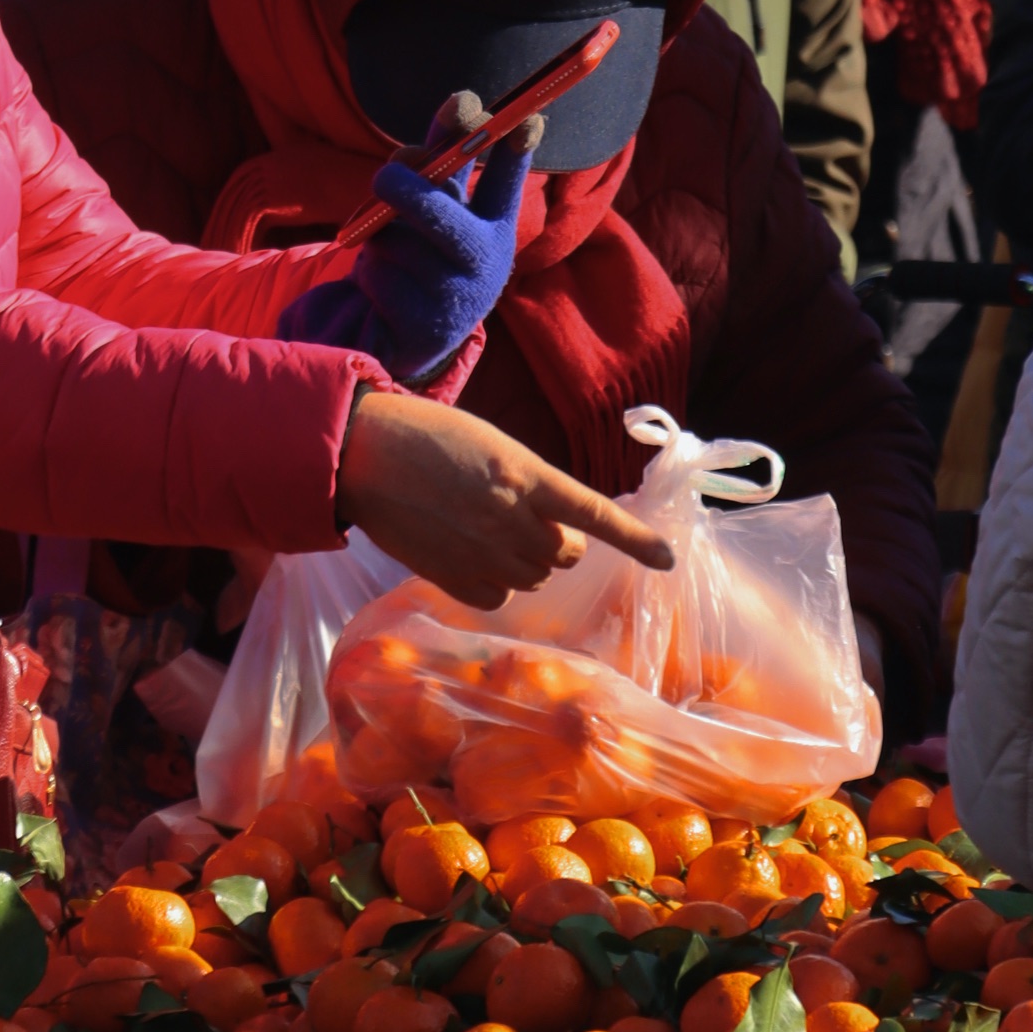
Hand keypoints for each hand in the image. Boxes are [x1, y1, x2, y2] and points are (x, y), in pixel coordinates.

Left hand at [277, 94, 537, 383]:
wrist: (400, 333)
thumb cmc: (419, 254)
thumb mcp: (433, 207)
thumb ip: (436, 162)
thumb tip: (444, 120)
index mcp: (495, 227)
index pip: (507, 183)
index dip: (515, 151)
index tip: (527, 118)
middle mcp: (487, 263)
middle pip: (443, 215)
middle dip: (407, 189)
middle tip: (382, 176)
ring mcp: (458, 298)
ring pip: (396, 241)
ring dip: (379, 237)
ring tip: (388, 255)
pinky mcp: (425, 326)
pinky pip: (379, 275)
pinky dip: (370, 273)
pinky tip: (383, 291)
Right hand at [335, 391, 673, 612]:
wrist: (364, 453)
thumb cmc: (430, 436)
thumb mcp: (494, 446)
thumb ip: (529, 485)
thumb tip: (551, 526)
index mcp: (526, 475)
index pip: (595, 514)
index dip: (635, 540)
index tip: (668, 560)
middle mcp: (512, 519)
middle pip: (567, 552)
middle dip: (558, 540)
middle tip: (523, 516)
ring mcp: (484, 553)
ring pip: (535, 576)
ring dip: (526, 559)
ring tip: (486, 528)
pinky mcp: (455, 578)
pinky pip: (499, 595)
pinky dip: (494, 580)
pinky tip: (467, 551)